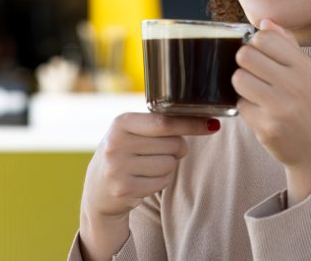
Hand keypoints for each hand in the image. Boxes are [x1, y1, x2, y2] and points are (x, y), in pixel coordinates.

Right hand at [79, 113, 218, 260]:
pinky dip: (162, 181)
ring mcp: (118, 168)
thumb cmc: (125, 152)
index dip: (191, 124)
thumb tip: (206, 122)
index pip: (164, 122)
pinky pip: (162, 182)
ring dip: (168, 166)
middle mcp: (116, 144)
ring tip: (149, 165)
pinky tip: (145, 179)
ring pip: (169, 165)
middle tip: (164, 150)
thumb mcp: (132, 131)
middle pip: (172, 144)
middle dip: (178, 148)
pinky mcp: (124, 189)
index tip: (212, 124)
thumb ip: (160, 124)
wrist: (98, 188)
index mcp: (121, 123)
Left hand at [232, 19, 310, 205]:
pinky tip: (262, 114)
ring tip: (257, 94)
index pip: (264, 38)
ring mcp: (280, 106)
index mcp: (304, 66)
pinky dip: (247, 109)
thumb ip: (287, 45)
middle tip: (255, 76)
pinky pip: (240, 106)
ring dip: (243, 87)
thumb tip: (265, 22)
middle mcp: (294, 84)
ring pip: (238, 79)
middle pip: (245, 55)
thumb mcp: (308, 74)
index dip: (256, 46)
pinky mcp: (267, 127)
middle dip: (245, 65)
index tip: (262, 57)